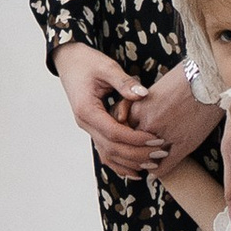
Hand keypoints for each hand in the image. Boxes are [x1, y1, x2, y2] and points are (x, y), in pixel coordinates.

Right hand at [54, 43, 167, 178]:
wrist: (68, 60)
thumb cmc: (86, 62)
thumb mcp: (106, 67)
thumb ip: (124, 82)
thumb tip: (143, 94)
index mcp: (87, 110)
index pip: (114, 133)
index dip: (136, 139)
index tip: (156, 139)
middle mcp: (85, 123)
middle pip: (112, 148)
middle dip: (137, 154)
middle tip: (161, 153)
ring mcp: (87, 128)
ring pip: (108, 155)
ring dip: (130, 162)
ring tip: (153, 164)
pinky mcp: (92, 128)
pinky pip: (105, 151)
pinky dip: (120, 163)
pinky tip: (136, 169)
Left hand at [129, 63, 218, 168]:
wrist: (208, 78)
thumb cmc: (185, 78)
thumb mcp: (157, 89)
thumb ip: (144, 105)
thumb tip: (135, 115)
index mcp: (140, 107)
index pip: (122, 128)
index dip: (124, 135)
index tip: (125, 139)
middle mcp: (149, 123)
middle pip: (131, 144)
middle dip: (131, 150)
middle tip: (131, 155)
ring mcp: (165, 136)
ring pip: (146, 158)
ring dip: (145, 162)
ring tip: (145, 164)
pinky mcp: (182, 146)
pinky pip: (164, 166)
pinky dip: (158, 171)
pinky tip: (156, 173)